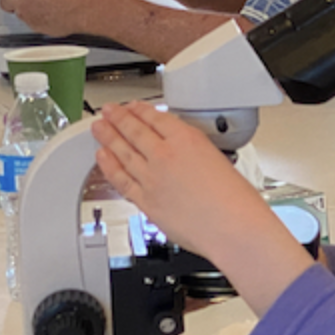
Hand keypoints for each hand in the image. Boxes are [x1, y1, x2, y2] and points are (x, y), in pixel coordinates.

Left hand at [0, 0, 102, 36]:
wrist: (86, 8)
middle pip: (5, 1)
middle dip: (12, 0)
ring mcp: (26, 14)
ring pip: (18, 13)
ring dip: (26, 10)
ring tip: (43, 6)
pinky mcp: (34, 27)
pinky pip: (31, 23)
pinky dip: (37, 19)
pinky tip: (50, 14)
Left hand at [93, 102, 313, 314]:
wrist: (232, 227)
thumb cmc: (235, 200)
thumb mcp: (219, 159)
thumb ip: (195, 154)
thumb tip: (185, 156)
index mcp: (187, 140)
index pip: (156, 118)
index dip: (140, 110)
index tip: (134, 107)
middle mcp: (165, 155)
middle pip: (134, 130)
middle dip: (118, 118)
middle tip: (109, 111)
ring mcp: (151, 178)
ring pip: (122, 151)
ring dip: (108, 137)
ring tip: (100, 128)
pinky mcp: (145, 200)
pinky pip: (120, 179)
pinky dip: (109, 166)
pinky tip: (102, 158)